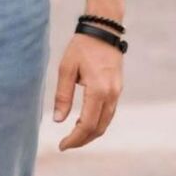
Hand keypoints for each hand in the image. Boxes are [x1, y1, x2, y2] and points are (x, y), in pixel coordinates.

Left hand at [52, 31, 123, 150]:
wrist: (103, 30)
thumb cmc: (82, 47)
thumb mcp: (66, 69)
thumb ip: (63, 95)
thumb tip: (58, 121)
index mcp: (98, 91)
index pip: (87, 125)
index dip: (75, 139)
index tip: (62, 146)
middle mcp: (111, 95)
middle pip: (99, 129)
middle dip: (82, 140)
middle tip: (66, 144)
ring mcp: (117, 93)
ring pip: (106, 123)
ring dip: (91, 133)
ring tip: (73, 136)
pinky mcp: (117, 89)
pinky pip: (109, 113)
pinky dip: (98, 122)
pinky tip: (85, 122)